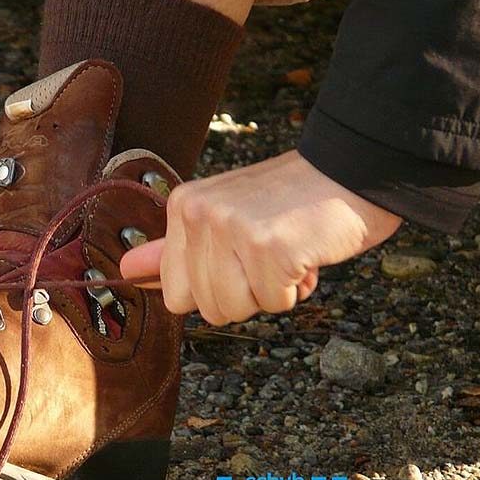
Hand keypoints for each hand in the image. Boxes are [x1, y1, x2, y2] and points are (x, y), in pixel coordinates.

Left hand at [120, 150, 401, 325]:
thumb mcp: (224, 218)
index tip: (240, 256)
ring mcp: (231, 229)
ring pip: (236, 309)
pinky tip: (306, 252)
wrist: (354, 170)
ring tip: (286, 252)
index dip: (216, 288)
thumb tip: (125, 272)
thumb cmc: (291, 202)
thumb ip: (174, 249)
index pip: (176, 293)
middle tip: (268, 252)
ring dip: (270, 292)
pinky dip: (298, 288)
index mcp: (184, 207)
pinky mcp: (268, 246)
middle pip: (207, 307)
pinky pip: (275, 303)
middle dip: (245, 294)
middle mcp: (199, 214)